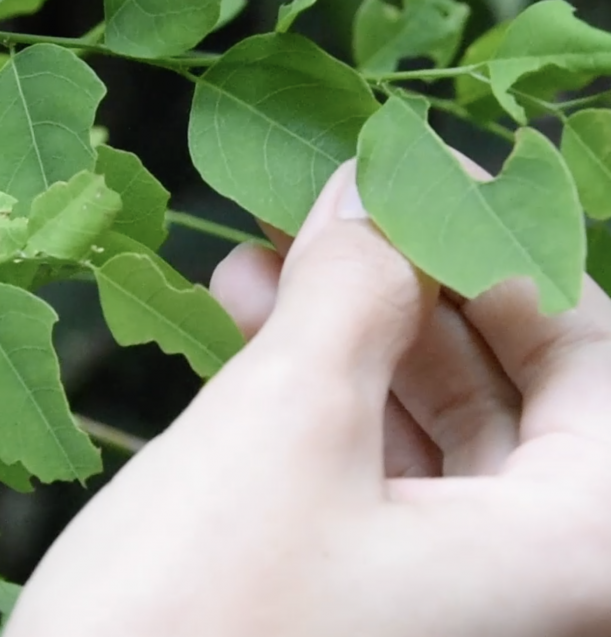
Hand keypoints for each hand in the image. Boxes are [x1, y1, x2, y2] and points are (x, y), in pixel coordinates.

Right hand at [5, 159, 610, 636]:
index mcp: (576, 558)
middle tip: (329, 208)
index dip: (499, 241)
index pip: (592, 350)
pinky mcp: (370, 611)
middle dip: (411, 283)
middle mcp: (535, 592)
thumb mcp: (283, 425)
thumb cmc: (189, 623)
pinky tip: (247, 333)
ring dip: (351, 333)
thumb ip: (355, 286)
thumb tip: (381, 180)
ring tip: (261, 260)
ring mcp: (450, 608)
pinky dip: (318, 400)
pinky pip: (375, 480)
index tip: (408, 168)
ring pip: (435, 432)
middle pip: (518, 390)